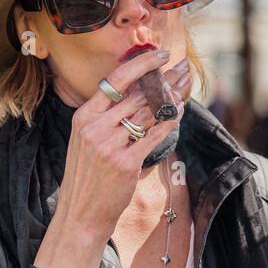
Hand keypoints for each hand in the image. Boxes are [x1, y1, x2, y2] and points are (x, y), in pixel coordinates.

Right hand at [53, 53, 190, 241]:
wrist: (81, 213)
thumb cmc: (88, 175)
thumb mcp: (87, 139)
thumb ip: (107, 116)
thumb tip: (140, 91)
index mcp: (84, 117)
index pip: (116, 80)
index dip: (142, 64)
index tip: (163, 55)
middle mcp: (95, 128)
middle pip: (139, 95)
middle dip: (166, 80)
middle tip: (185, 70)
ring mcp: (110, 145)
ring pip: (150, 113)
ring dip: (173, 99)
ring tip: (187, 87)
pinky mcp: (126, 163)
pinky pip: (156, 135)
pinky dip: (171, 122)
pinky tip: (181, 112)